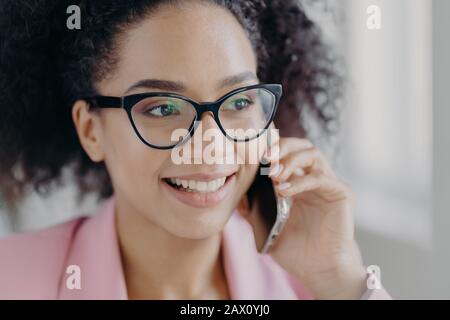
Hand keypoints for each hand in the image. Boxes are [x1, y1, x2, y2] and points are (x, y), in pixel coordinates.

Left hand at [253, 132, 366, 298]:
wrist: (318, 271)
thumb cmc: (295, 250)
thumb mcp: (266, 227)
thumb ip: (252, 209)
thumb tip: (234, 193)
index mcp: (297, 182)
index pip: (286, 153)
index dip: (270, 149)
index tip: (251, 155)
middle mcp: (314, 179)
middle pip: (301, 145)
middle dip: (281, 147)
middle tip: (264, 158)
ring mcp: (329, 184)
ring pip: (313, 154)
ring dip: (290, 159)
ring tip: (273, 174)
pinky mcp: (341, 193)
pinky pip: (320, 178)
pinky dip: (299, 181)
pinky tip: (283, 191)